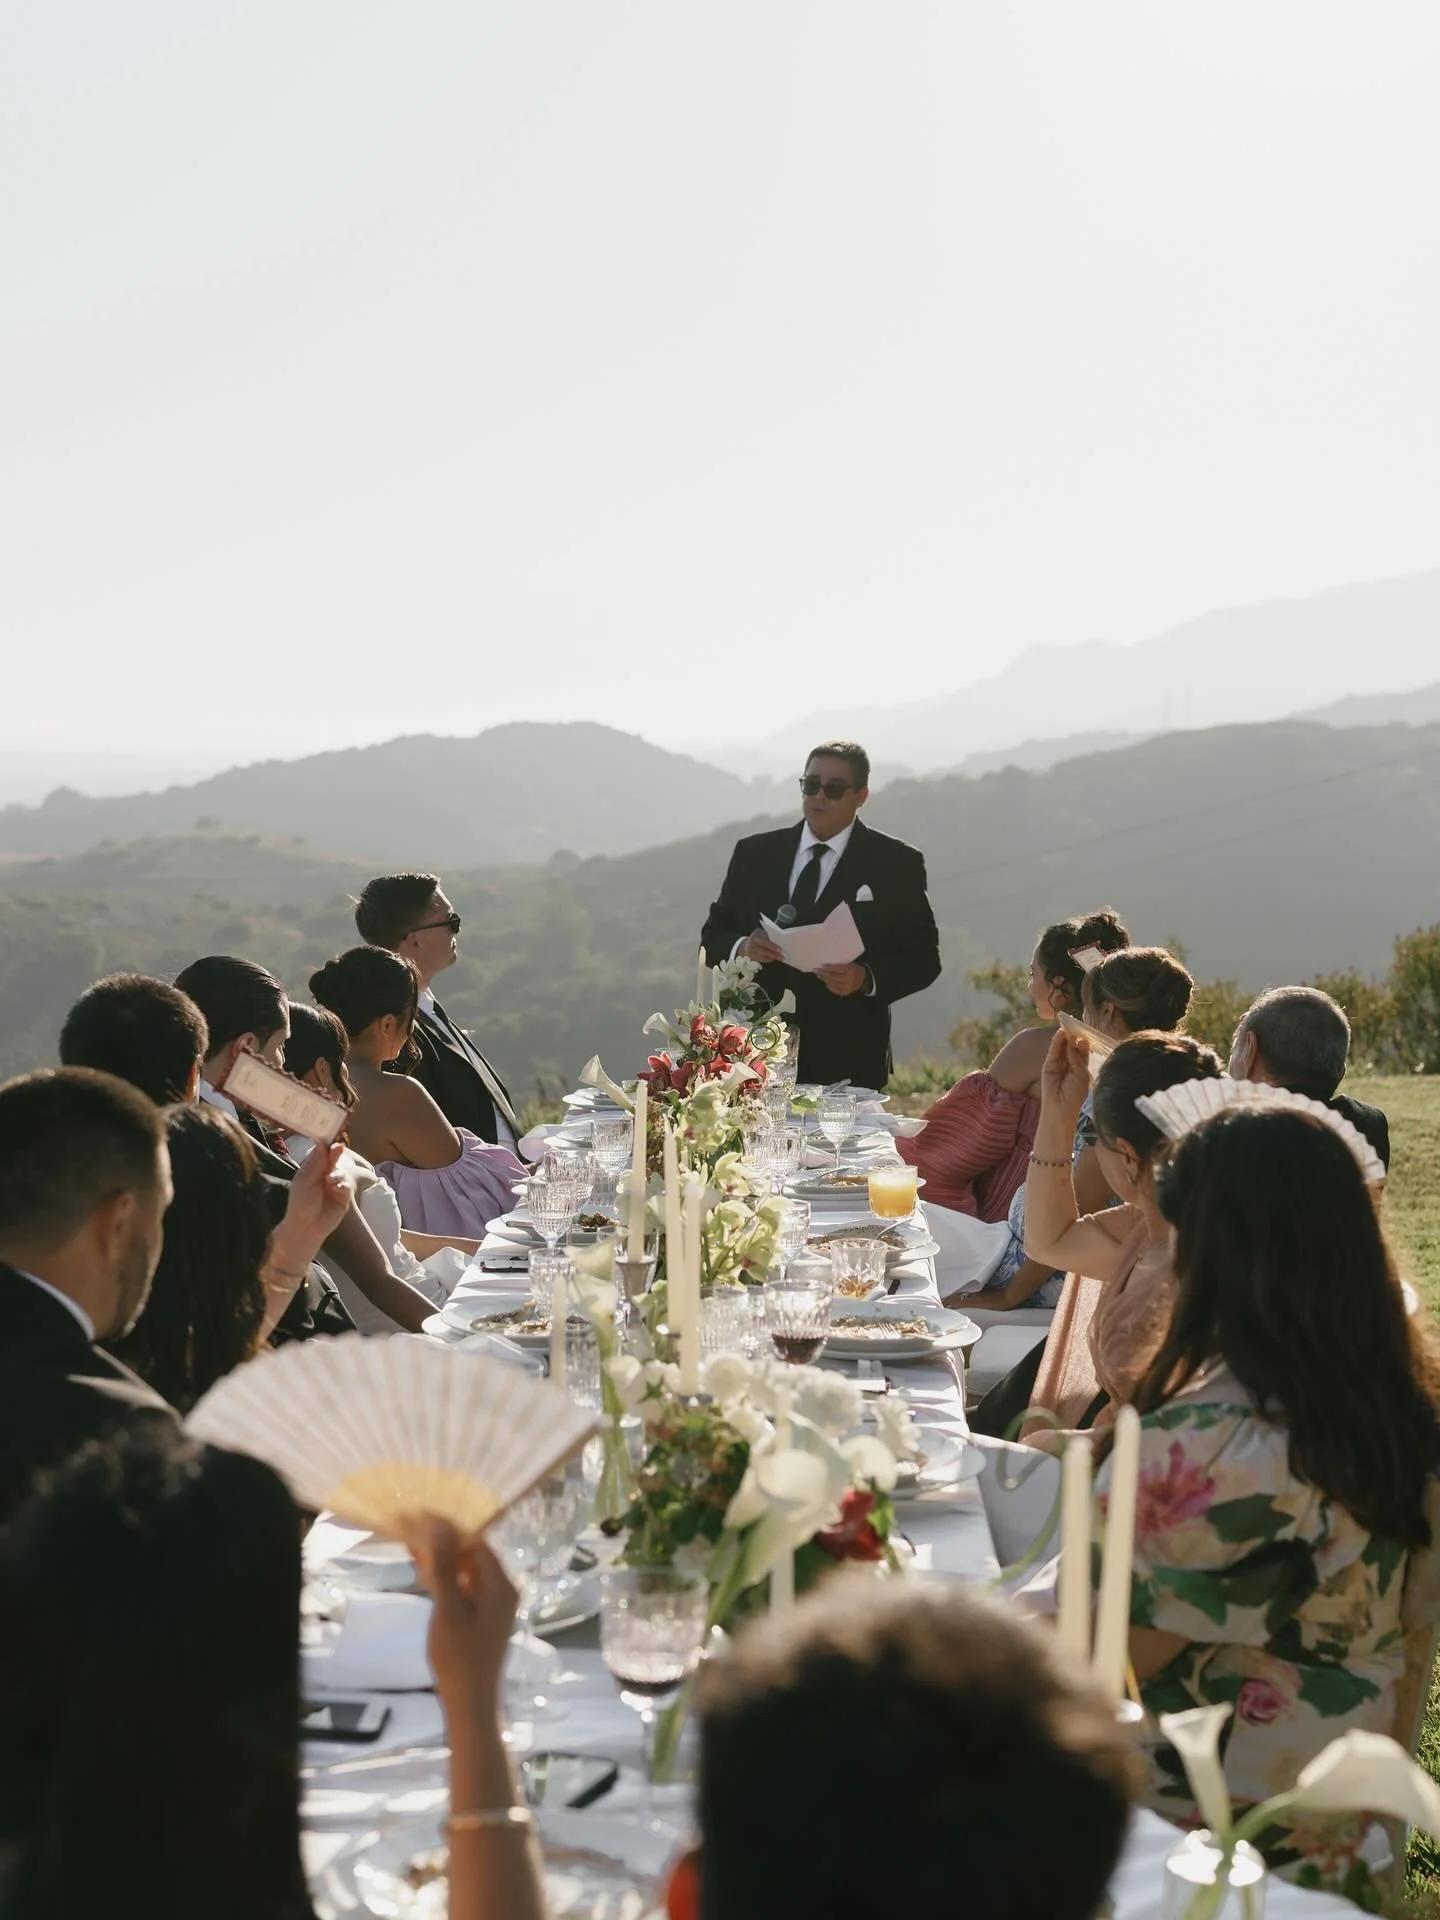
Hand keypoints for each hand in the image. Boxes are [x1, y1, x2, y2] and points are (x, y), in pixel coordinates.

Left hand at [268, 1141, 354, 1271]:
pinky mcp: (344, 1197)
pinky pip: (347, 1187)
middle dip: (336, 1154)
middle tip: (339, 1147)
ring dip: (338, 1174)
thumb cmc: (300, 1203)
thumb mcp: (305, 1181)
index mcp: (313, 1169)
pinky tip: (336, 1189)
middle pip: (334, 1159)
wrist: (306, 1227)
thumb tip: (321, 1142)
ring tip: (330, 1180)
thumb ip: (315, 1162)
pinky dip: (343, 1186)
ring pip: (342, 1172)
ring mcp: (335, 1185)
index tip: (331, 1134)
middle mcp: (325, 1174)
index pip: (321, 1152)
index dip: (327, 1143)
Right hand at [415, 1523, 517, 1711]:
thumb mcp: (448, 1609)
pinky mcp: (484, 1618)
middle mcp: (503, 1591)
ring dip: (443, 1560)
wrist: (469, 1704)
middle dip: (444, 1543)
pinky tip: (424, 1573)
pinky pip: (466, 1588)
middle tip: (413, 1529)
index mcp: (501, 1585)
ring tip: (414, 1546)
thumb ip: (445, 1567)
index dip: (450, 1529)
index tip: (423, 1517)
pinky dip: (447, 1579)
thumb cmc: (459, 1657)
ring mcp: (495, 1605)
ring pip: (467, 1571)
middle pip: (473, 1555)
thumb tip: (441, 1525)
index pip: (477, 1542)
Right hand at [741, 931, 784, 964]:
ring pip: (764, 957)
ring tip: (781, 958)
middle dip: (774, 954)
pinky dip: (769, 959)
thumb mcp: (761, 933)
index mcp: (755, 937)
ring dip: (773, 957)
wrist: (745, 944)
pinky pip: (762, 960)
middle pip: (764, 951)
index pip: (764, 942)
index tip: (781, 949)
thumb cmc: (758, 937)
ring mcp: (751, 952)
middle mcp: (752, 945)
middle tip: (783, 956)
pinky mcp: (752, 958)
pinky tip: (775, 958)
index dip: (773, 946)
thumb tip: (780, 941)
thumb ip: (768, 936)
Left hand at [814, 962, 867, 997]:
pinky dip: (828, 984)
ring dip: (824, 979)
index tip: (821, 965)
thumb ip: (839, 966)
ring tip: (819, 975)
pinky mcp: (844, 993)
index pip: (837, 969)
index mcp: (850, 971)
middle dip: (823, 973)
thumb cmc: (854, 970)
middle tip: (816, 970)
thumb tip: (825, 966)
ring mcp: (846, 988)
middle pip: (832, 976)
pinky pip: (833, 989)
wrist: (864, 980)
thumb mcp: (849, 965)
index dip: (828, 967)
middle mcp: (848, 980)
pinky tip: (825, 981)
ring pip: (832, 983)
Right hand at [1040, 1027, 1090, 1123]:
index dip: (1084, 1041)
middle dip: (1075, 1036)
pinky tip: (1061, 1033)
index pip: (1082, 1050)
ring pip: (1062, 1047)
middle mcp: (1070, 1064)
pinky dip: (1056, 1042)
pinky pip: (1053, 1051)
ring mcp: (1059, 1064)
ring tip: (1069, 1025)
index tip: (1087, 1030)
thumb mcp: (1081, 1073)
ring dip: (1066, 1037)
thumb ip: (1077, 1057)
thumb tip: (1075, 1040)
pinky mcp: (1048, 1065)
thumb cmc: (1075, 1094)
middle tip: (1077, 1023)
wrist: (1060, 1107)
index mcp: (1081, 1067)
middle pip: (1072, 1046)